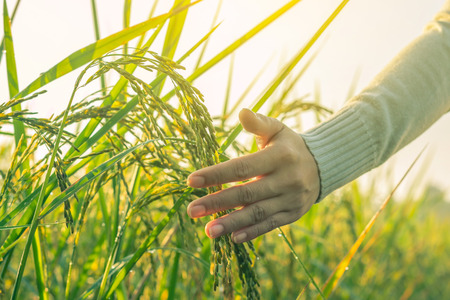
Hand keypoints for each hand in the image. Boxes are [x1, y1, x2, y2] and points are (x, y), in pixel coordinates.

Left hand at [187, 108, 319, 242]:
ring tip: (208, 231)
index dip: (217, 174)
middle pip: (247, 193)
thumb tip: (241, 112)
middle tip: (192, 210)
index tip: (191, 180)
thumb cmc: (289, 146)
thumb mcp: (277, 129)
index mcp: (279, 156)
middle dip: (218, 202)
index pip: (243, 167)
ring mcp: (291, 199)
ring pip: (257, 213)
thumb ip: (258, 123)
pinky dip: (251, 232)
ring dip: (231, 223)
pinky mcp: (293, 214)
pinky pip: (270, 225)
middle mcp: (287, 179)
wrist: (322, 166)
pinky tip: (232, 238)